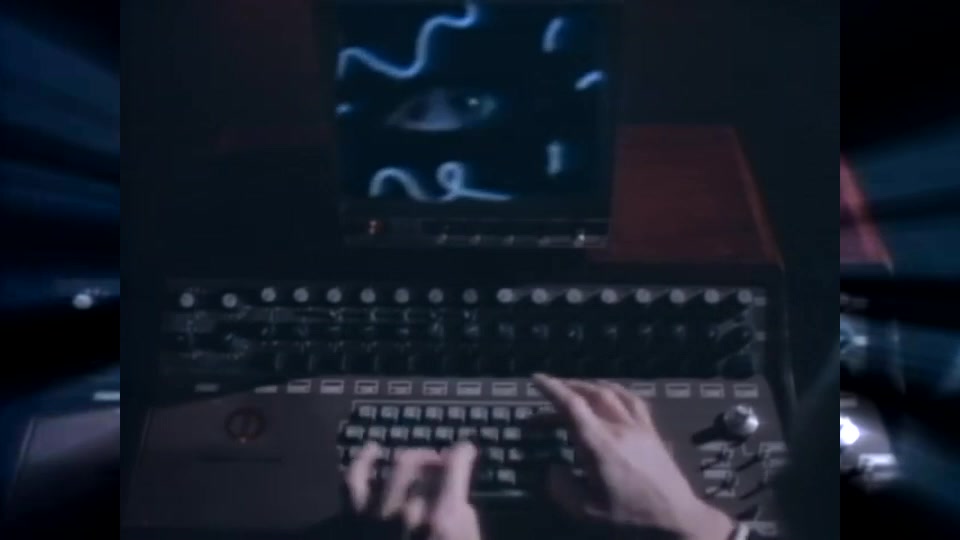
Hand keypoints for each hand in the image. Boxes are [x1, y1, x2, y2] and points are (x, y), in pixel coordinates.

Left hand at [345, 441, 482, 539]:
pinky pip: (352, 480)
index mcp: (440, 519)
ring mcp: (374, 515)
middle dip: (433, 457)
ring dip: (408, 458)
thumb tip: (456, 500)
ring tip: (415, 460)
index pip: (454, 465)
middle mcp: (406, 511)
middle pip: (421, 462)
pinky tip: (372, 450)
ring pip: (393, 466)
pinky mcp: (351, 521)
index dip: (464, 452)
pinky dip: (363, 459)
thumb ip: (462, 522)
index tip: (466, 451)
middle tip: (440, 464)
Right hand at [533, 374, 734, 539]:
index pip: (572, 406)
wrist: (678, 521)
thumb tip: (552, 469)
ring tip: (574, 390)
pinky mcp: (653, 432)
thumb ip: (562, 489)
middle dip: (565, 388)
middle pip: (590, 394)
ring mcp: (640, 427)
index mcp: (600, 445)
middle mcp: (620, 428)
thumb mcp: (587, 512)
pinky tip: (610, 396)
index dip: (552, 389)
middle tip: (546, 396)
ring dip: (588, 386)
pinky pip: (633, 401)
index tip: (536, 379)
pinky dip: (615, 391)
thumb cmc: (631, 519)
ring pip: (612, 392)